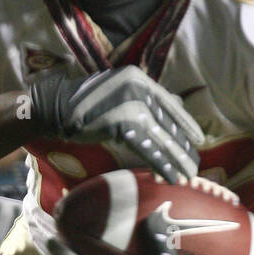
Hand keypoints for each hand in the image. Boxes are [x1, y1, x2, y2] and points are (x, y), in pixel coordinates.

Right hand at [28, 64, 203, 186]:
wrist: (56, 106)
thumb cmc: (86, 102)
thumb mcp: (118, 90)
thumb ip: (144, 96)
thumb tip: (176, 101)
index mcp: (139, 78)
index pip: (170, 104)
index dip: (185, 124)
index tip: (198, 140)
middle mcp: (138, 88)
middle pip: (168, 122)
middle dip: (183, 147)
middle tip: (194, 166)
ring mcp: (129, 105)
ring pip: (161, 137)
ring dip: (175, 159)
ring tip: (187, 175)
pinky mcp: (120, 123)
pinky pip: (146, 147)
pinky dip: (160, 163)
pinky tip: (169, 176)